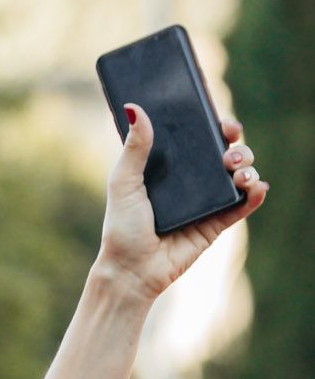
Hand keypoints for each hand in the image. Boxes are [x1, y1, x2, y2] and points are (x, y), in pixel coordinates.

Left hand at [98, 106, 266, 302]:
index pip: (201, 140)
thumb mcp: (124, 182)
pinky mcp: (215, 225)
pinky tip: (257, 187)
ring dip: (247, 168)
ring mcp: (206, 203)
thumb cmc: (122, 228)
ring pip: (238, 177)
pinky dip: (254, 195)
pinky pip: (241, 206)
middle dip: (237, 147)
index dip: (217, 127)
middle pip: (226, 154)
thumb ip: (134, 147)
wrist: (130, 271)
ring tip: (237, 173)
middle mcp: (192, 183)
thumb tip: (134, 107)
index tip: (223, 123)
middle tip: (230, 150)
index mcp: (172, 168)